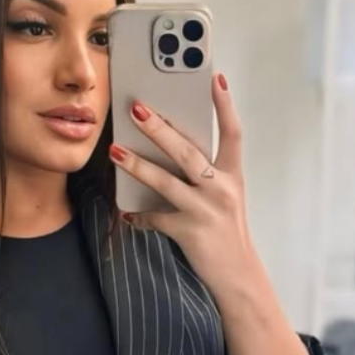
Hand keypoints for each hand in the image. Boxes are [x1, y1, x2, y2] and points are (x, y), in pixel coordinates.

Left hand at [108, 73, 260, 293]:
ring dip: (137, 165)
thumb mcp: (224, 197)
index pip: (232, 133)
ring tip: (116, 150)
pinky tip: (128, 214)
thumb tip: (171, 148)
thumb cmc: (227, 232)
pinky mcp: (190, 232)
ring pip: (167, 181)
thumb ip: (205, 174)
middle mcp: (222, 189)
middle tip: (137, 108)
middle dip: (160, 128)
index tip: (215, 77)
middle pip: (188, 151)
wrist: (239, 276)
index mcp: (232, 176)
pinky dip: (140, 216)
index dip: (224, 105)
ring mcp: (206, 211)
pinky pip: (156, 218)